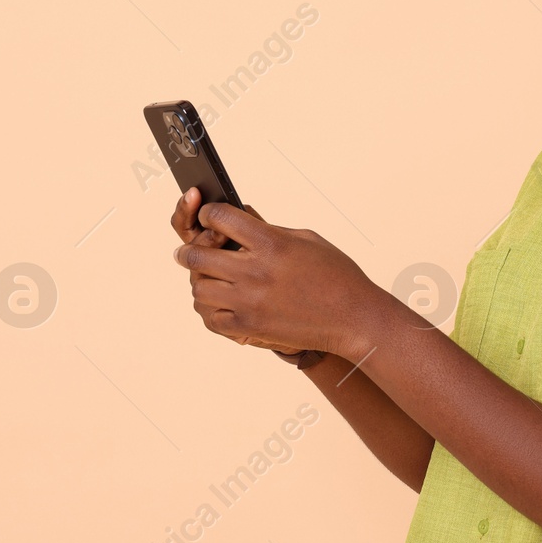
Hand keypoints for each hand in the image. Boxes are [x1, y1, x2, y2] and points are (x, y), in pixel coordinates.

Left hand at [172, 201, 377, 358]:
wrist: (354, 318)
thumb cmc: (336, 276)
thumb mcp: (307, 239)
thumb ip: (269, 229)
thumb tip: (240, 219)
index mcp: (271, 243)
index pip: (220, 218)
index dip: (209, 214)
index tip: (209, 218)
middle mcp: (255, 272)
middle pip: (198, 255)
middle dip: (190, 250)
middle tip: (187, 251)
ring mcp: (249, 302)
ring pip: (199, 288)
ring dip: (200, 280)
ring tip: (208, 278)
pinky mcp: (249, 328)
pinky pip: (211, 318)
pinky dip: (212, 308)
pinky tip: (220, 302)